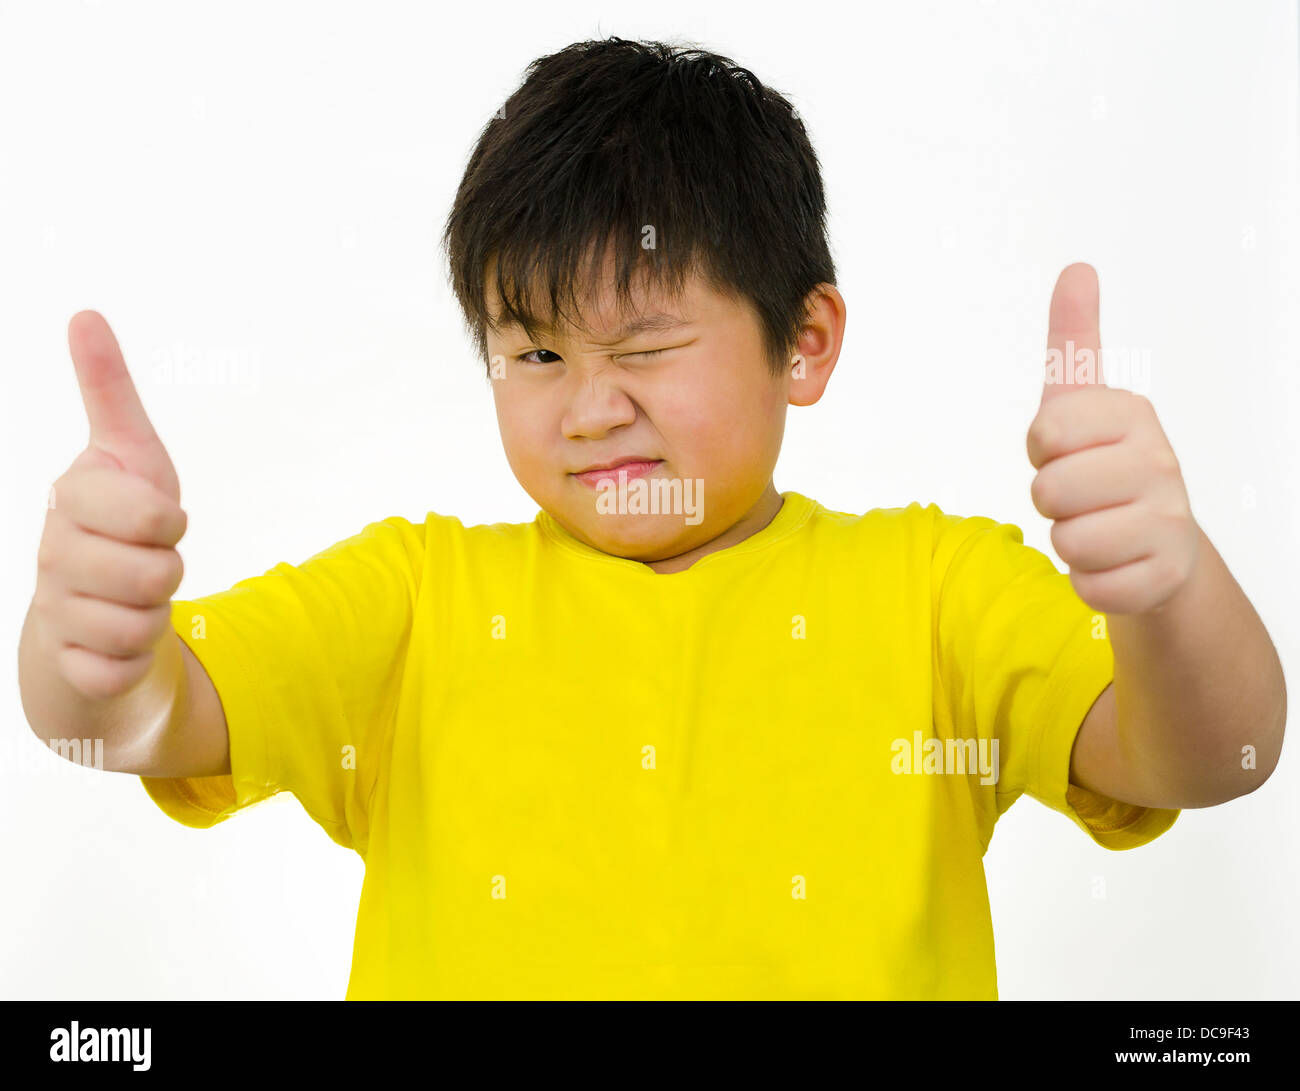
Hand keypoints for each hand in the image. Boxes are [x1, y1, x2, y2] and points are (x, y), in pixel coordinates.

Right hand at [33, 311, 187, 698]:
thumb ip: (107, 389)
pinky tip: (113, 645)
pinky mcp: (68, 667)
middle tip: (146, 564)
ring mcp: (56, 612)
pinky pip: (121, 670)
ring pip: (146, 624)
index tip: (153, 520)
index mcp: (72, 500)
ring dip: (155, 616)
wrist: (88, 613)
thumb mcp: (129, 454)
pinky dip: (132, 662)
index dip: (170, 523)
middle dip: (169, 572)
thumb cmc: (120, 524)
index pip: (156, 515)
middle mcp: (53, 554)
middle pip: (158, 574)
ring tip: (131, 602)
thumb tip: (84, 313)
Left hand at [1026, 263, 1199, 614]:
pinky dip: (1088, 581)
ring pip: (1066, 541)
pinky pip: (1088, 585)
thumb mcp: (1082, 403)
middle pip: (1049, 491)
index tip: (1066, 449)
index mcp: (1132, 414)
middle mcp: (1160, 462)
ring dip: (1068, 542)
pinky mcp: (1162, 576)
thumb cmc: (1104, 465)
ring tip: (1099, 527)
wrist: (1159, 545)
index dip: (1041, 450)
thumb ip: (1074, 340)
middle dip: (1051, 500)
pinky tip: (1115, 563)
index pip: (1044, 432)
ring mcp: (1168, 521)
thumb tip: (1076, 268)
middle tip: (1082, 496)